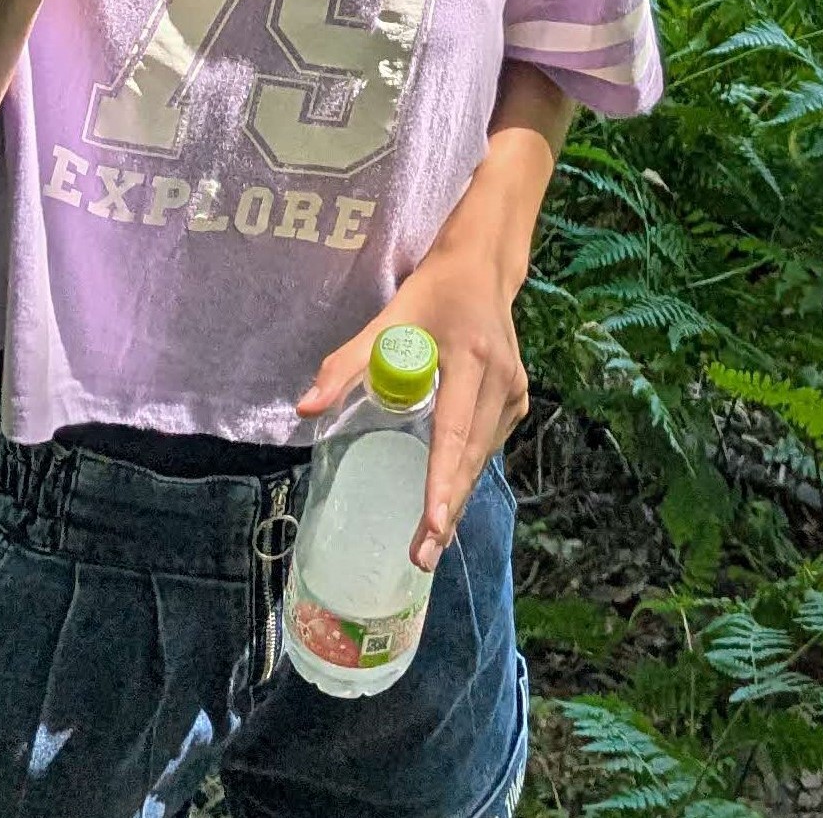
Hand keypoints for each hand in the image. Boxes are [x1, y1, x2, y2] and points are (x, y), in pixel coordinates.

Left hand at [298, 246, 526, 573]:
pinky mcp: (518, 398)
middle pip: (470, 456)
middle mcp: (501, 380)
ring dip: (457, 495)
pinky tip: (447, 496)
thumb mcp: (386, 318)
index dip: (441, 481)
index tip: (432, 524)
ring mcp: (516, 392)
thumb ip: (345, 364)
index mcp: (471, 359)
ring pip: (481, 456)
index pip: (453, 432)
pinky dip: (466, 470)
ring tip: (431, 540)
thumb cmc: (431, 292)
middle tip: (423, 556)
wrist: (484, 266)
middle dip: (447, 509)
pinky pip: (488, 444)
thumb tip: (304, 409)